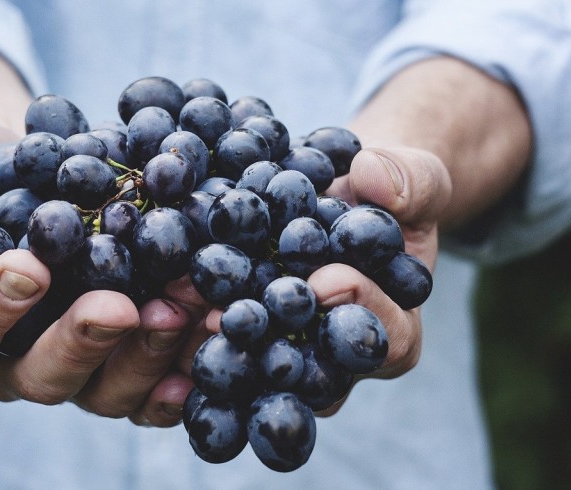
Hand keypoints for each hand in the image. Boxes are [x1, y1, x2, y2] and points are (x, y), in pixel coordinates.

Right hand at [0, 118, 210, 426]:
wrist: (39, 173)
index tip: (29, 267)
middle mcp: (13, 358)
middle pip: (39, 376)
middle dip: (82, 343)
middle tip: (119, 306)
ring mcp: (76, 365)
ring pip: (105, 389)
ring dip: (147, 354)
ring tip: (184, 307)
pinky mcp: (126, 360)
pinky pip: (154, 386)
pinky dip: (185, 367)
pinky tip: (213, 336)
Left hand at [200, 145, 451, 414]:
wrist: (341, 196)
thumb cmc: (386, 194)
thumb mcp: (415, 178)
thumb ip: (411, 181)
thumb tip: (373, 178)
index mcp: (392, 330)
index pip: (385, 340)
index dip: (360, 311)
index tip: (327, 279)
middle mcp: (335, 359)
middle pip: (310, 372)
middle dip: (272, 343)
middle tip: (232, 316)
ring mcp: (286, 353)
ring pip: (255, 367)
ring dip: (217, 343)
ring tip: (182, 310)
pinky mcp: (243, 336)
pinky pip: (218, 342)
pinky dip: (188, 323)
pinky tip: (155, 302)